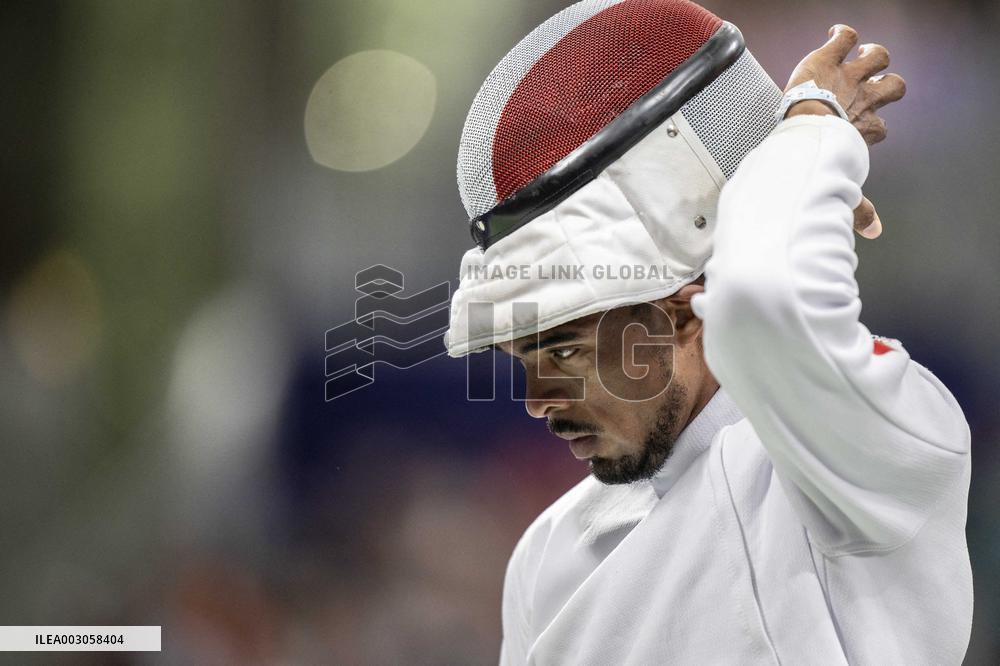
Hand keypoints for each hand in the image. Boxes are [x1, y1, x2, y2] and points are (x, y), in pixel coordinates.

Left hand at [784, 25, 904, 238]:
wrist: (803, 136)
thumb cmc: (819, 163)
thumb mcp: (843, 187)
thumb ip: (859, 209)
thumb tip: (875, 233)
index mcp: (864, 131)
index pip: (879, 126)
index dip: (872, 127)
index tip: (855, 130)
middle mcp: (862, 101)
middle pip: (894, 86)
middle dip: (886, 84)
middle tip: (866, 87)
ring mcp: (847, 78)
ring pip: (877, 55)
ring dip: (871, 55)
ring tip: (858, 58)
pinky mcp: (829, 58)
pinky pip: (845, 36)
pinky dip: (841, 35)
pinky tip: (833, 38)